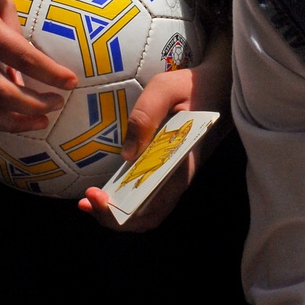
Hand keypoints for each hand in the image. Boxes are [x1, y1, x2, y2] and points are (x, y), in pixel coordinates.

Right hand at [0, 0, 75, 130]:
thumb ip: (13, 35)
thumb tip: (25, 72)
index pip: (22, 58)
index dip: (50, 73)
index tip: (71, 82)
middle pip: (1, 91)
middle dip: (34, 104)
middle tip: (57, 103)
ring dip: (13, 121)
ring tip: (39, 121)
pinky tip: (10, 118)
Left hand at [79, 32, 231, 230]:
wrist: (219, 86)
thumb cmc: (192, 86)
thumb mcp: (165, 88)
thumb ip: (145, 114)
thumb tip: (126, 155)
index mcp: (183, 164)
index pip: (153, 204)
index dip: (123, 210)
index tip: (98, 195)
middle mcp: (180, 178)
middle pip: (148, 217)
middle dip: (114, 218)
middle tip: (85, 203)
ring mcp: (174, 178)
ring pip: (147, 211)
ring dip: (117, 213)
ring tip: (87, 201)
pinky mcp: (167, 171)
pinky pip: (146, 196)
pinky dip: (124, 200)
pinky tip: (104, 191)